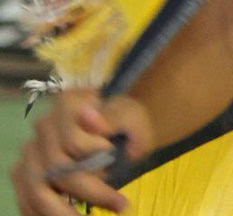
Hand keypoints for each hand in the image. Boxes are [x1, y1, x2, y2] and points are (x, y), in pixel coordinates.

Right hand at [10, 89, 151, 214]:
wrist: (121, 127)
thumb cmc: (127, 119)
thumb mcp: (132, 115)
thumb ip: (115, 118)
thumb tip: (89, 117)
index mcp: (68, 103)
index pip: (71, 138)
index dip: (92, 152)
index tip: (112, 154)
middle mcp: (44, 125)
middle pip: (56, 167)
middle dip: (89, 190)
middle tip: (119, 203)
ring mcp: (31, 150)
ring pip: (38, 190)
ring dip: (65, 211)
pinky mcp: (25, 174)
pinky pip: (27, 202)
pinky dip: (47, 214)